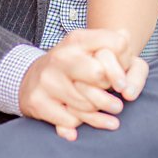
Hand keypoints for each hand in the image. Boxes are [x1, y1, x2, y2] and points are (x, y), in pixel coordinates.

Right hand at [19, 30, 136, 139]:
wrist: (31, 79)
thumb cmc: (73, 66)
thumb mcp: (91, 49)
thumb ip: (114, 43)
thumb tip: (126, 34)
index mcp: (77, 39)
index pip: (118, 44)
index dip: (125, 62)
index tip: (120, 72)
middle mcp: (61, 56)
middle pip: (99, 74)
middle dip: (108, 87)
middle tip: (109, 93)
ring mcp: (48, 79)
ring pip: (88, 103)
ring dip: (97, 110)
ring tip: (98, 107)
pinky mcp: (38, 101)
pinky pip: (72, 121)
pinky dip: (79, 123)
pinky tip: (78, 119)